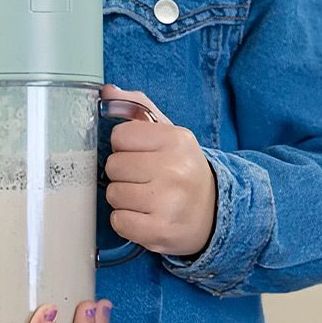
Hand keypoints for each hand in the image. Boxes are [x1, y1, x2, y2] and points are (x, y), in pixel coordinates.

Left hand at [102, 84, 216, 256]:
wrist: (215, 213)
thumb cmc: (182, 169)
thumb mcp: (169, 134)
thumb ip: (138, 108)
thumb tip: (107, 91)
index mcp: (177, 140)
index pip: (120, 136)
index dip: (124, 147)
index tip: (141, 155)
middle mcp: (175, 170)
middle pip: (113, 166)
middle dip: (123, 173)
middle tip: (144, 179)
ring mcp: (168, 203)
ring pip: (113, 194)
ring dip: (123, 198)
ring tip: (146, 198)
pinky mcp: (160, 231)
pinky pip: (118, 221)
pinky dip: (126, 220)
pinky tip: (144, 216)